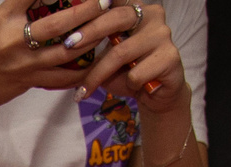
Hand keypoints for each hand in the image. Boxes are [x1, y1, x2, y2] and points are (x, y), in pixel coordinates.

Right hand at [0, 0, 96, 143]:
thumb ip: (20, 8)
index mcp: (2, 18)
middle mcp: (13, 39)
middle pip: (58, 22)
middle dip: (87, 10)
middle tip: (105, 0)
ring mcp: (23, 63)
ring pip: (67, 51)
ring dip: (91, 38)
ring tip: (105, 26)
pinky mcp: (30, 81)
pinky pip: (63, 77)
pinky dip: (82, 70)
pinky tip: (96, 60)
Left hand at [68, 2, 187, 113]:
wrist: (156, 94)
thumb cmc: (126, 72)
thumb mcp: (104, 55)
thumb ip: (91, 43)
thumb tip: (59, 40)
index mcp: (135, 9)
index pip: (114, 0)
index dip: (94, 4)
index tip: (73, 13)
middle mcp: (152, 14)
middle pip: (116, 18)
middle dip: (89, 32)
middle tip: (68, 46)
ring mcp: (163, 34)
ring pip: (121, 52)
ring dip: (98, 75)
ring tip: (83, 91)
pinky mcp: (171, 56)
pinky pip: (137, 73)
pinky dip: (127, 85)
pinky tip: (131, 89)